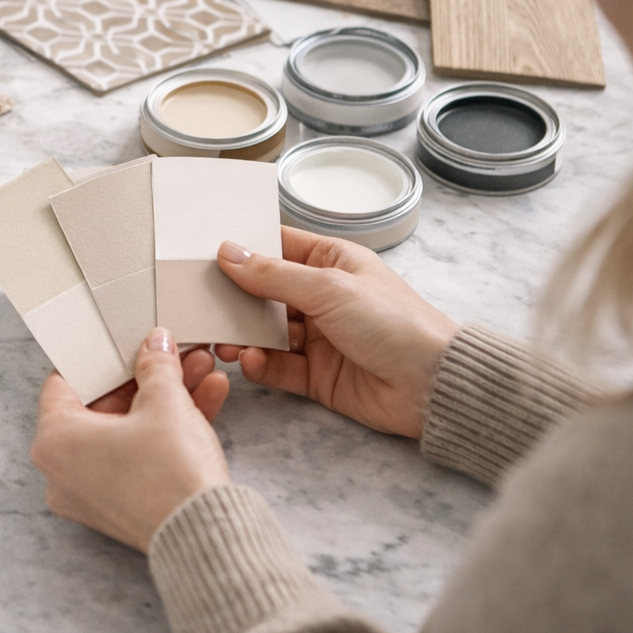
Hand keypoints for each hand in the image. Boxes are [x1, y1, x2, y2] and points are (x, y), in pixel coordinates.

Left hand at [31, 329, 231, 552]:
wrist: (206, 536)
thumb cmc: (170, 473)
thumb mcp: (165, 402)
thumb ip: (156, 366)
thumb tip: (154, 345)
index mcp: (55, 441)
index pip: (66, 383)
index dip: (100, 357)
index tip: (122, 342)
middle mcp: (63, 471)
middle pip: (104, 405)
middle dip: (148, 376)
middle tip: (173, 354)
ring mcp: (92, 492)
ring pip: (129, 429)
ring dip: (167, 398)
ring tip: (201, 369)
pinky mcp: (122, 505)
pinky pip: (139, 455)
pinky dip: (168, 430)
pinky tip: (208, 397)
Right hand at [215, 227, 459, 439]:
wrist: (433, 385)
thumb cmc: (394, 322)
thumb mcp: (330, 288)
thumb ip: (273, 275)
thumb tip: (227, 252)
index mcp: (331, 262)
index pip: (277, 247)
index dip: (243, 248)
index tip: (203, 252)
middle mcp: (322, 297)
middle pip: (264, 292)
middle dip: (233, 298)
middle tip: (199, 302)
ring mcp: (318, 337)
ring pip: (265, 332)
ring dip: (241, 334)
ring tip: (221, 339)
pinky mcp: (315, 376)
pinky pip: (277, 367)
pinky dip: (260, 365)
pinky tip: (250, 361)